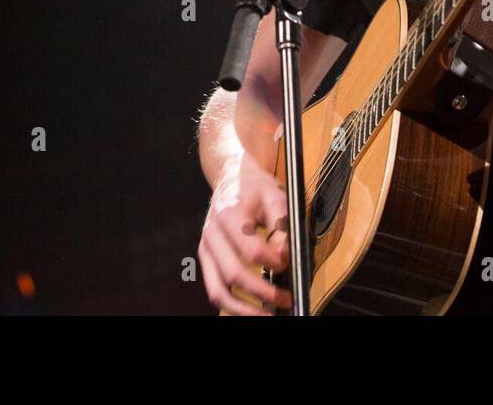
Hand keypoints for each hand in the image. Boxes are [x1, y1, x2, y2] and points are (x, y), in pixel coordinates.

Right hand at [198, 154, 293, 314]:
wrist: (230, 177)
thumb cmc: (254, 187)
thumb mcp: (275, 196)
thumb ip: (281, 226)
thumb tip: (285, 256)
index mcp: (229, 215)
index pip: (251, 249)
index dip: (273, 261)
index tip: (287, 264)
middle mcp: (212, 234)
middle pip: (234, 274)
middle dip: (261, 293)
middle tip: (284, 299)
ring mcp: (205, 248)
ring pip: (218, 290)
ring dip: (243, 309)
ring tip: (266, 315)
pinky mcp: (205, 258)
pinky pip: (214, 289)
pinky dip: (231, 305)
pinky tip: (249, 309)